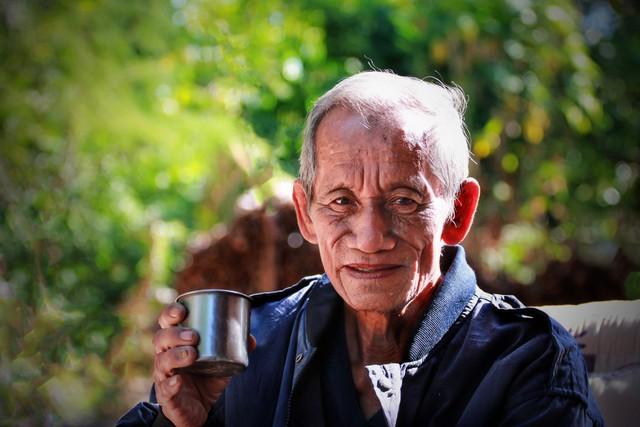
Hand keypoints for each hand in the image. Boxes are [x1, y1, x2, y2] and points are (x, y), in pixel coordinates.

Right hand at [152, 302, 254, 426]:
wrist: (201, 409)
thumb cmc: (206, 377)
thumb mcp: (223, 360)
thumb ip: (235, 348)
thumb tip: (251, 338)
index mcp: (177, 342)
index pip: (167, 323)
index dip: (171, 313)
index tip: (182, 310)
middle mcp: (166, 356)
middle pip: (161, 339)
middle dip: (175, 334)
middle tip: (193, 336)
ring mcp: (165, 376)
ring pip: (162, 362)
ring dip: (175, 355)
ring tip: (192, 354)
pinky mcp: (168, 396)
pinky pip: (165, 389)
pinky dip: (171, 384)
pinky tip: (178, 380)